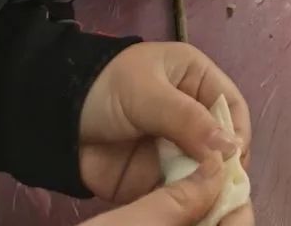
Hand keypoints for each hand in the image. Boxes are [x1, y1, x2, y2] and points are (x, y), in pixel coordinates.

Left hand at [79, 42, 251, 224]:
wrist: (53, 119)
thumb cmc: (105, 89)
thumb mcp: (147, 94)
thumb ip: (187, 119)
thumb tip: (230, 147)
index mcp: (194, 79)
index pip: (230, 104)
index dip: (237, 130)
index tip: (234, 159)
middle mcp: (191, 114)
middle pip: (222, 143)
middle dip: (226, 167)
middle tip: (225, 192)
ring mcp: (174, 149)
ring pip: (206, 172)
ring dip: (211, 190)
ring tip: (212, 208)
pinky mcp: (156, 179)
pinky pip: (181, 194)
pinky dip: (189, 206)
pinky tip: (193, 214)